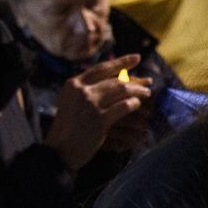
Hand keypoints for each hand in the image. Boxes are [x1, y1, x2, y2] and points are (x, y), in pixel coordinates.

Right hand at [44, 55, 149, 170]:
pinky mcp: (99, 119)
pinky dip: (133, 104)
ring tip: (147, 94)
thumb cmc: (67, 128)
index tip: (136, 58)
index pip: (102, 68)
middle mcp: (82, 91)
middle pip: (115, 80)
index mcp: (73, 84)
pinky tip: (137, 105)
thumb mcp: (72, 102)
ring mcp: (91, 104)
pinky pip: (123, 106)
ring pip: (122, 90)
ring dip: (137, 91)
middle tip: (148, 82)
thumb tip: (113, 80)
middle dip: (135, 80)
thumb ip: (87, 90)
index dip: (121, 62)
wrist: (59, 150)